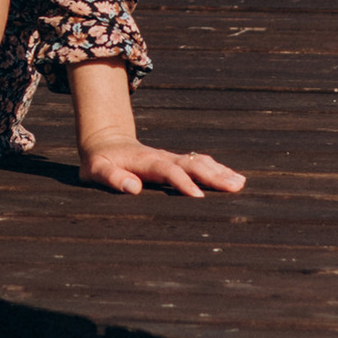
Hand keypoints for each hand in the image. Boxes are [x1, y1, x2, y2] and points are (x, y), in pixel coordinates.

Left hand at [79, 135, 245, 197]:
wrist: (105, 141)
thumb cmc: (99, 160)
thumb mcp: (96, 169)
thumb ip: (111, 177)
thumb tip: (131, 187)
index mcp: (145, 161)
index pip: (167, 171)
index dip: (182, 182)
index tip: (198, 196)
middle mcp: (162, 157)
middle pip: (190, 164)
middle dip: (212, 175)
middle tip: (235, 187)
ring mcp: (170, 158)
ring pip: (198, 162)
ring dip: (219, 172)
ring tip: (240, 183)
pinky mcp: (175, 161)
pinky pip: (199, 163)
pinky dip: (217, 169)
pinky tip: (234, 177)